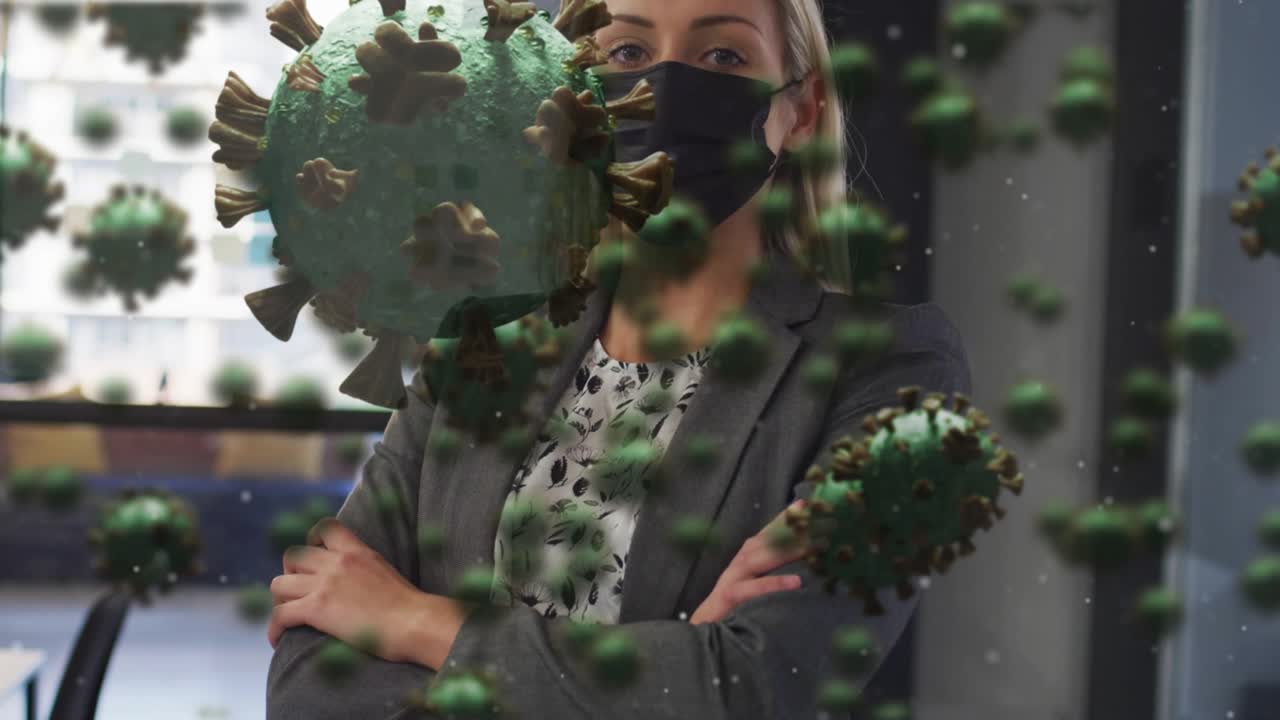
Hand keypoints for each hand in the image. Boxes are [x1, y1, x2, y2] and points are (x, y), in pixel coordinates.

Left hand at [267, 518, 468, 668]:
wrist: (414, 622)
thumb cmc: (408, 607)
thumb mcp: (385, 571)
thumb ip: (364, 567)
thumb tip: (356, 580)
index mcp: (357, 551)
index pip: (324, 528)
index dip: (309, 541)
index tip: (312, 559)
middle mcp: (337, 562)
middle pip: (292, 556)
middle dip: (289, 573)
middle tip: (298, 592)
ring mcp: (325, 584)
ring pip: (278, 584)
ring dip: (280, 601)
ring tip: (289, 616)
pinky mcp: (316, 608)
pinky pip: (279, 614)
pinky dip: (274, 628)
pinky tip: (278, 639)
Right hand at [688, 499, 809, 624]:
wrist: (707, 625)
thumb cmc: (736, 604)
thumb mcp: (755, 581)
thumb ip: (772, 568)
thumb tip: (802, 560)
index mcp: (747, 556)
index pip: (769, 533)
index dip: (785, 519)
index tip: (804, 505)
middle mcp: (741, 561)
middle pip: (768, 540)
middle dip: (790, 530)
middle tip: (815, 520)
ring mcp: (735, 576)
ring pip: (762, 559)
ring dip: (787, 552)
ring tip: (811, 547)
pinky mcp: (732, 594)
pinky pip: (756, 587)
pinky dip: (776, 583)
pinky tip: (796, 582)